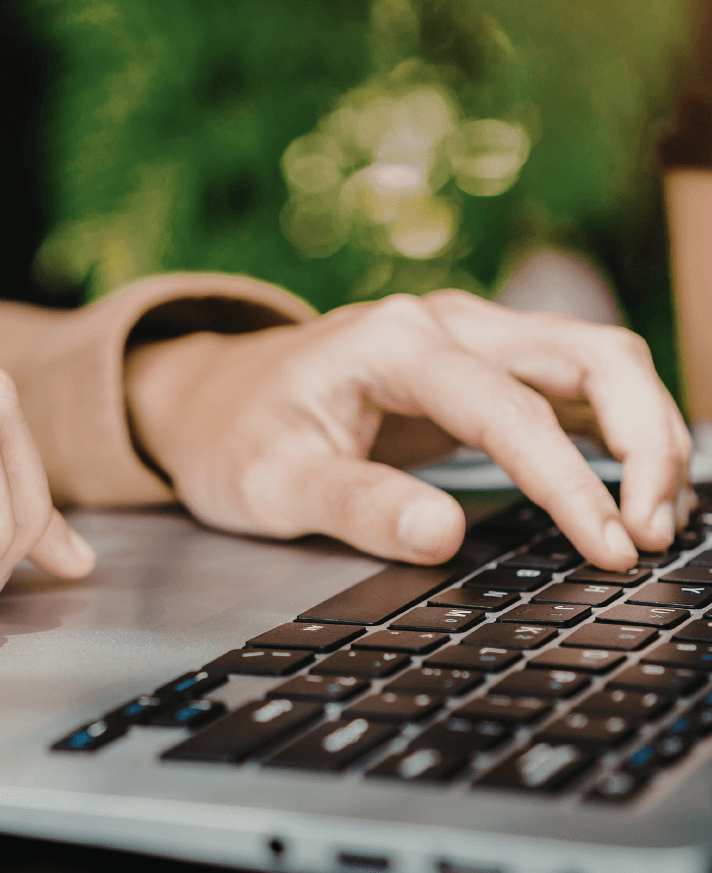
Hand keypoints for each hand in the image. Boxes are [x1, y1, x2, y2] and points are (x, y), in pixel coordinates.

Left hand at [126, 290, 691, 568]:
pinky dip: (617, 429)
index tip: (609, 548)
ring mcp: (466, 337)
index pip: (508, 409)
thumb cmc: (235, 437)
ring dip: (644, 432)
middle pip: (587, 355)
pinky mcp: (477, 367)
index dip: (567, 482)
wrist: (213, 398)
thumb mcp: (271, 483)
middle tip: (653, 534)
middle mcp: (443, 324)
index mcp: (391, 343)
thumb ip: (356, 505)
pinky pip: (571, 384)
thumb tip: (444, 536)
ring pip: (595, 360)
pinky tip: (632, 488)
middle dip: (645, 438)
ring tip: (658, 521)